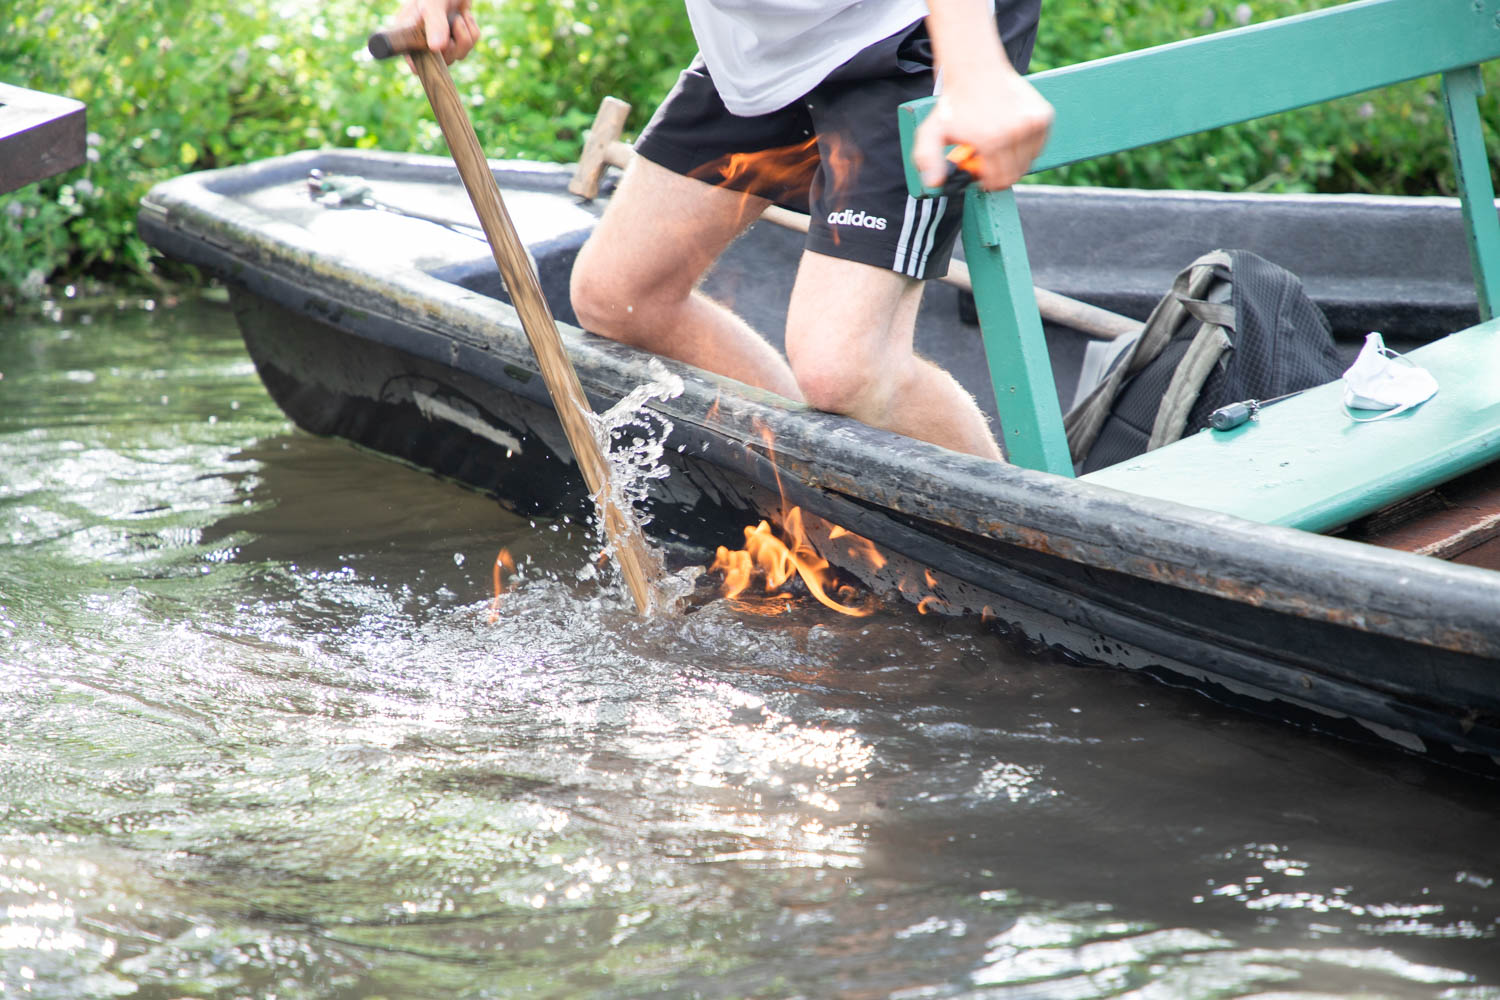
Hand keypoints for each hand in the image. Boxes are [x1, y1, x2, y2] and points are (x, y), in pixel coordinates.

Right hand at [396, 0, 478, 63]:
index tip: (437, 55)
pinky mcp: (458, 38)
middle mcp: (425, 41)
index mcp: (410, 35)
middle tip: (455, 25)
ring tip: (458, 17)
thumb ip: (435, 23)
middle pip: (442, 64)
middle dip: (454, 47)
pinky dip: (472, 29)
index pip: (414, 63)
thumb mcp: (432, 4)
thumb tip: (436, 48)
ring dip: (464, 35)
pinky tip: (464, 16)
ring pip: (459, 55)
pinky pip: (471, 44)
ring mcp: (443, 42)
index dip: (425, 65)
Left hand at [912, 70, 1052, 191]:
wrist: (975, 71)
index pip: (999, 181)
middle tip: (985, 157)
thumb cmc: (954, 104)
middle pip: (1015, 174)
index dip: (987, 181)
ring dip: (1012, 160)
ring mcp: (1033, 124)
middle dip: (1000, 172)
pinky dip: (1026, 147)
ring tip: (995, 144)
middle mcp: (1016, 133)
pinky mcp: (1043, 116)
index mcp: (992, 141)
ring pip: (1028, 162)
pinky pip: (1038, 147)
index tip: (978, 170)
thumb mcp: (931, 132)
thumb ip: (928, 160)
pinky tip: (1009, 135)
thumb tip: (935, 184)